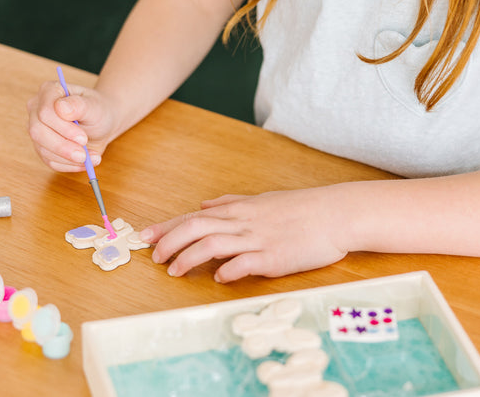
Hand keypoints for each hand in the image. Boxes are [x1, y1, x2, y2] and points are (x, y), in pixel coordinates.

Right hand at [27, 80, 116, 171]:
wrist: (103, 124)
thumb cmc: (98, 110)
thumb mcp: (95, 106)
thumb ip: (79, 105)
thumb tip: (61, 108)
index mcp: (49, 91)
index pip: (45, 111)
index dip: (62, 128)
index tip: (82, 138)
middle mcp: (37, 109)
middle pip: (38, 131)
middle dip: (62, 146)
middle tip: (83, 155)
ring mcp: (38, 129)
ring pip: (43, 149)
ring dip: (68, 158)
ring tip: (91, 158)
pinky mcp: (43, 147)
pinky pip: (50, 161)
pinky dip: (69, 165)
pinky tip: (85, 162)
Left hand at [141, 188, 350, 281]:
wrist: (334, 213)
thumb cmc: (298, 208)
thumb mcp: (261, 200)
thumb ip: (231, 203)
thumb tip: (205, 203)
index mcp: (238, 209)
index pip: (194, 216)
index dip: (167, 226)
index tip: (145, 236)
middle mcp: (242, 222)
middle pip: (196, 227)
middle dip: (170, 241)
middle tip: (154, 256)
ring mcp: (257, 239)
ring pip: (213, 244)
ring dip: (189, 257)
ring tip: (174, 271)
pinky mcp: (274, 257)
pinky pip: (245, 263)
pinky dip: (227, 270)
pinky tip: (217, 278)